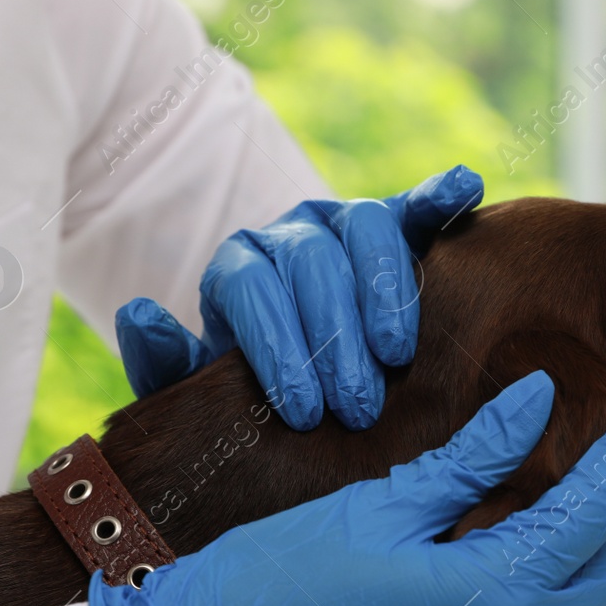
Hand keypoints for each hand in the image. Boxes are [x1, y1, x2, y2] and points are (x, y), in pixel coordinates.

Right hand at [87, 372, 605, 605]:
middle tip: (557, 474)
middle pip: (592, 579)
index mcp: (491, 596)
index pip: (591, 514)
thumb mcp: (379, 507)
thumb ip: (471, 460)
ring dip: (557, 576)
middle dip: (592, 525)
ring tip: (506, 524)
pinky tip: (472, 580)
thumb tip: (539, 402)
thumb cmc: (275, 583)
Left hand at [115, 165, 482, 430]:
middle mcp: (291, 233)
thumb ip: (166, 363)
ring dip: (385, 292)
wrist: (305, 379)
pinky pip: (417, 204)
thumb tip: (140, 312)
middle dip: (334, 339)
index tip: (301, 412)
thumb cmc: (254, 391)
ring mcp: (345, 223)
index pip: (251, 288)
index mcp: (239, 267)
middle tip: (356, 407)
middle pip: (311, 263)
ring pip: (365, 230)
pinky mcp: (397, 223)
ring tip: (398, 356)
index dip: (275, 348)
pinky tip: (465, 193)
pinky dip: (440, 193)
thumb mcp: (202, 389)